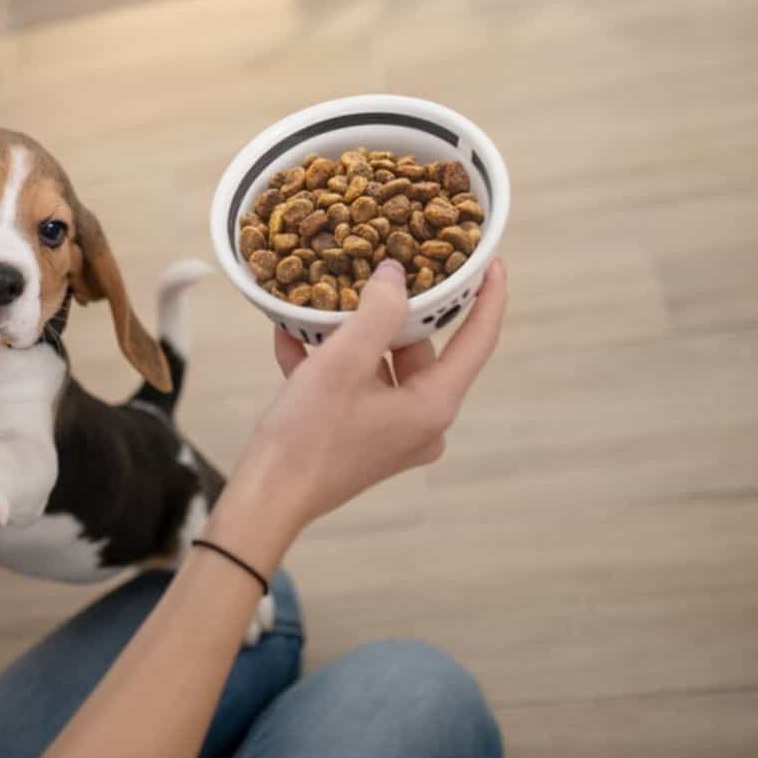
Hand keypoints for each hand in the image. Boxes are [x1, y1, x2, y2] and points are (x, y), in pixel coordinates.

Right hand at [214, 258, 508, 561]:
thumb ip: (377, 313)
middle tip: (384, 267)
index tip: (491, 260)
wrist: (266, 497)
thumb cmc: (308, 434)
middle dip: (395, 310)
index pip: (477, 341)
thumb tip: (396, 275)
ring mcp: (392, 434)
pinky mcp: (361, 439)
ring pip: (383, 366)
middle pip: (422, 350)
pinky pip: (355, 388)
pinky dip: (329, 362)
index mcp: (432, 406)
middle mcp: (422, 423)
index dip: (488, 297)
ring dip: (351, 334)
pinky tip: (290, 336)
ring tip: (323, 297)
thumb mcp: (342, 363)